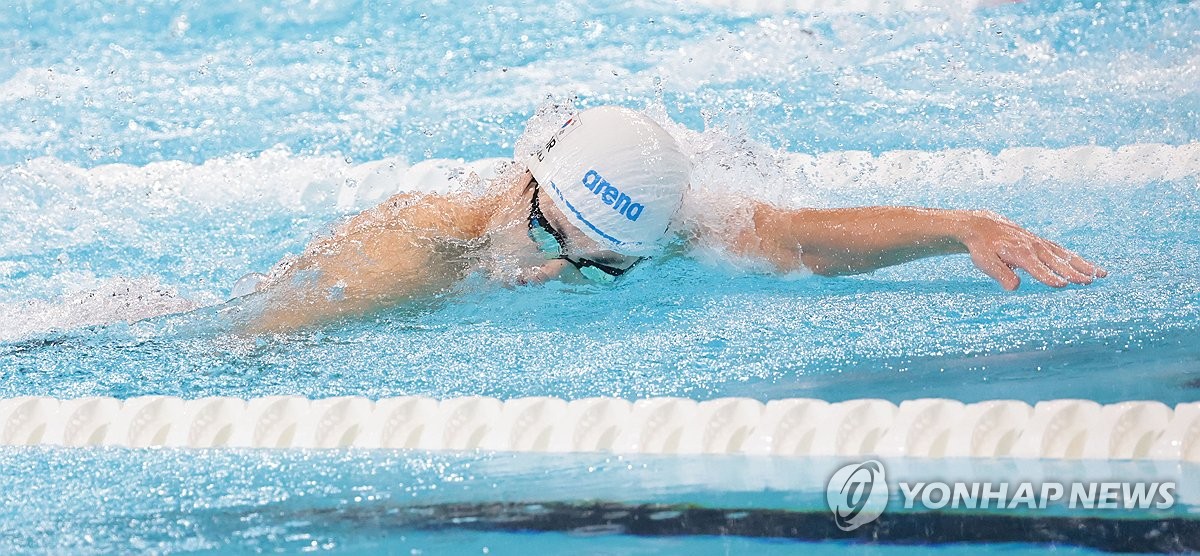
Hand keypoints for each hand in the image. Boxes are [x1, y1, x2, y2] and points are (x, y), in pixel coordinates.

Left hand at [958, 210, 1106, 289]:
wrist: (983, 225)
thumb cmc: (983, 248)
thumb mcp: (985, 262)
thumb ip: (1000, 274)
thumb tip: (1015, 287)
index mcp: (1020, 253)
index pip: (1037, 268)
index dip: (1048, 277)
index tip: (1062, 285)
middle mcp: (1034, 247)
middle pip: (1056, 262)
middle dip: (1072, 272)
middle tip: (1088, 282)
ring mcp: (1040, 244)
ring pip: (1065, 255)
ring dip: (1083, 265)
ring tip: (1101, 274)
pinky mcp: (1043, 243)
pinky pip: (1063, 251)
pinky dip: (1077, 259)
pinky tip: (1090, 268)